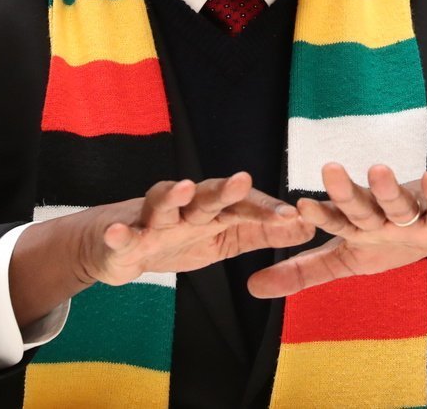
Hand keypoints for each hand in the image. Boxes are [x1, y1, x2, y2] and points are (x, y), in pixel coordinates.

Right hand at [82, 172, 314, 285]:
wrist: (118, 246)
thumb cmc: (177, 237)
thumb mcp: (224, 238)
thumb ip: (261, 232)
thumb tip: (309, 226)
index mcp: (211, 211)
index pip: (242, 207)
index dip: (267, 212)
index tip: (295, 218)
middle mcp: (184, 209)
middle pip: (206, 196)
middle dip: (225, 189)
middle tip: (244, 180)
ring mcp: (151, 221)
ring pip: (163, 204)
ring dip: (172, 195)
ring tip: (182, 188)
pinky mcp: (122, 238)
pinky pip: (121, 235)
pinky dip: (119, 233)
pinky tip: (117, 232)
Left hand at [247, 163, 426, 298]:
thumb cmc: (394, 239)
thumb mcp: (348, 260)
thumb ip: (303, 272)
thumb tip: (251, 287)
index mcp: (358, 228)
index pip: (335, 220)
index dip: (319, 215)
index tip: (298, 207)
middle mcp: (382, 218)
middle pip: (362, 205)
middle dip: (347, 191)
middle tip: (329, 169)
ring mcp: (414, 217)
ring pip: (398, 203)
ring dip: (388, 188)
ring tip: (378, 169)